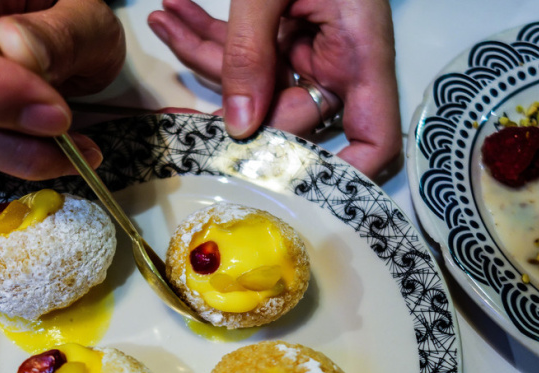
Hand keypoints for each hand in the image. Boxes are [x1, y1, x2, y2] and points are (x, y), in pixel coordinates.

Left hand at [148, 0, 401, 179]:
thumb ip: (249, 51)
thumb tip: (236, 127)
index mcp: (359, 48)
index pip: (373, 138)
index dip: (345, 173)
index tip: (297, 189)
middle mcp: (338, 58)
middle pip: (291, 117)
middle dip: (235, 101)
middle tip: (189, 86)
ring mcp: (307, 47)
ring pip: (255, 85)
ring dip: (206, 57)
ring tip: (165, 18)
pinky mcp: (280, 32)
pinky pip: (243, 53)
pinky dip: (206, 36)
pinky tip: (173, 13)